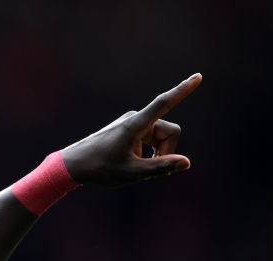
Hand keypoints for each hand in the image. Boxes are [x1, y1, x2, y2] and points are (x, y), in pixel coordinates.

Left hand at [61, 73, 201, 186]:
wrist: (73, 165)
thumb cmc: (100, 168)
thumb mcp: (132, 173)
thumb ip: (161, 167)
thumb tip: (186, 162)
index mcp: (136, 125)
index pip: (164, 103)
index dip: (183, 91)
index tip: (198, 77)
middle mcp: (135, 119)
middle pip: (169, 133)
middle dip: (166, 152)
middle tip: (148, 170)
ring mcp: (132, 123)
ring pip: (161, 138)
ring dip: (156, 155)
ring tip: (137, 168)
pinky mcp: (129, 130)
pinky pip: (151, 140)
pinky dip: (149, 153)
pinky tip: (134, 163)